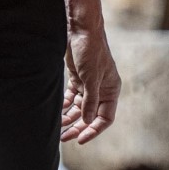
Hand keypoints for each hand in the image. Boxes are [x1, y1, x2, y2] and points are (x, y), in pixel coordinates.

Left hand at [63, 20, 120, 143]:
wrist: (81, 30)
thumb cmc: (91, 51)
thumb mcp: (91, 78)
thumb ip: (90, 100)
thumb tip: (88, 121)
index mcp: (111, 90)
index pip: (105, 118)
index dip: (94, 130)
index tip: (80, 139)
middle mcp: (101, 90)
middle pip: (90, 115)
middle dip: (78, 127)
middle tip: (65, 137)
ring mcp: (89, 85)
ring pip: (79, 108)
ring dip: (69, 118)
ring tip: (58, 128)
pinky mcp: (77, 79)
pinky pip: (71, 98)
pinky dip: (65, 105)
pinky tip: (56, 112)